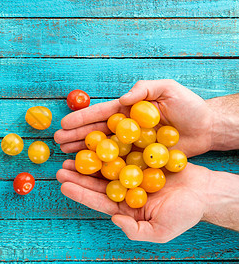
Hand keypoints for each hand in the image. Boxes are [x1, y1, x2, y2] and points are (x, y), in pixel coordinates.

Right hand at [55, 80, 216, 156]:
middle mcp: (125, 129)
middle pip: (96, 134)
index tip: (64, 124)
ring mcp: (131, 146)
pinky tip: (89, 174)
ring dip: (83, 153)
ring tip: (65, 157)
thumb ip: (145, 89)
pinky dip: (103, 170)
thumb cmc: (190, 106)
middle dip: (75, 137)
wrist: (208, 129)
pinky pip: (118, 165)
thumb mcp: (168, 90)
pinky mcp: (140, 161)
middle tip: (56, 143)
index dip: (82, 119)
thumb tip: (121, 99)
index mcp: (128, 112)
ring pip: (102, 150)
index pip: (100, 115)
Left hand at [56, 161, 209, 242]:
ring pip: (104, 167)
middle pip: (96, 183)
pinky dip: (107, 148)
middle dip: (77, 176)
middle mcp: (124, 191)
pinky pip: (120, 152)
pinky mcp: (139, 159)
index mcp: (125, 208)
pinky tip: (93, 141)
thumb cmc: (185, 213)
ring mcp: (130, 174)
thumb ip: (136, 231)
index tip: (64, 185)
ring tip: (69, 155)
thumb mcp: (161, 230)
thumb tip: (114, 220)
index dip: (81, 194)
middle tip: (60, 168)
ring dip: (88, 162)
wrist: (205, 191)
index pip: (98, 201)